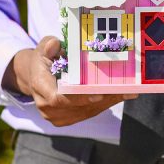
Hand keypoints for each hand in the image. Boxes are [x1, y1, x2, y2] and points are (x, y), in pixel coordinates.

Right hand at [3, 36, 136, 126]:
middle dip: (102, 98)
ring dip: (108, 101)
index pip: (57, 99)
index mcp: (40, 88)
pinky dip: (106, 103)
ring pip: (88, 111)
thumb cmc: (43, 60)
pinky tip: (122, 94)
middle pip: (79, 106)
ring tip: (127, 90)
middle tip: (123, 89)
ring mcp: (59, 116)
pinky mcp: (70, 118)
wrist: (36, 77)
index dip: (78, 98)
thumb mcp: (42, 49)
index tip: (98, 95)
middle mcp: (48, 108)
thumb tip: (55, 44)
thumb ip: (47, 46)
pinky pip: (90, 112)